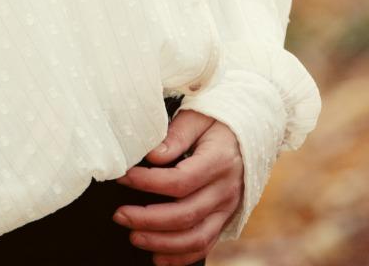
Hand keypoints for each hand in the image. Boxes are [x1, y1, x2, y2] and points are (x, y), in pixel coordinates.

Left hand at [110, 109, 243, 265]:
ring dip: (162, 243)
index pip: (180, 181)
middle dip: (149, 219)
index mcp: (218, 161)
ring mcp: (227, 209)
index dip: (149, 183)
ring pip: (196, 238)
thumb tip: (152, 155)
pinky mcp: (225, 220)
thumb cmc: (217, 122)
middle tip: (120, 215)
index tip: (124, 178)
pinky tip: (157, 257)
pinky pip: (205, 246)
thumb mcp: (197, 117)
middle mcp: (225, 191)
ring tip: (134, 237)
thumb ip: (175, 135)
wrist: (248, 135)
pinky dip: (181, 257)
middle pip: (186, 215)